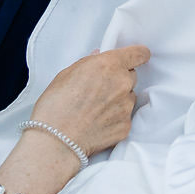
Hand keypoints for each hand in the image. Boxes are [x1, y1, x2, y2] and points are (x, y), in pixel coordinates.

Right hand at [30, 44, 148, 156]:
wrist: (56, 139)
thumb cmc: (56, 105)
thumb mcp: (66, 74)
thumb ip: (88, 62)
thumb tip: (98, 57)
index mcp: (109, 65)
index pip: (138, 54)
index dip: (138, 55)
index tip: (137, 58)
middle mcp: (122, 83)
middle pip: (132, 76)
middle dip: (120, 79)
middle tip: (100, 89)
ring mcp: (126, 106)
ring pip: (129, 97)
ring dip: (118, 99)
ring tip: (96, 109)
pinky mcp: (126, 125)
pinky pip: (125, 116)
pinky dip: (115, 118)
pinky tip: (97, 122)